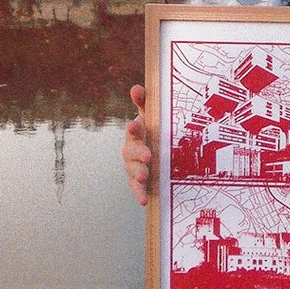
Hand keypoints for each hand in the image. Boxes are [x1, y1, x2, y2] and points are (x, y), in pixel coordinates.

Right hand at [122, 84, 150, 205]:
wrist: (158, 153)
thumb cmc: (155, 130)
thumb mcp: (152, 115)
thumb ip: (145, 103)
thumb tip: (136, 87)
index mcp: (138, 132)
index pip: (135, 129)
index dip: (134, 127)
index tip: (135, 125)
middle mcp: (132, 149)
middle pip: (131, 151)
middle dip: (138, 153)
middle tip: (148, 155)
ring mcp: (134, 166)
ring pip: (133, 170)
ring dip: (138, 172)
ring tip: (144, 175)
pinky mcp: (139, 182)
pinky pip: (137, 189)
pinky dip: (139, 194)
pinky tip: (144, 201)